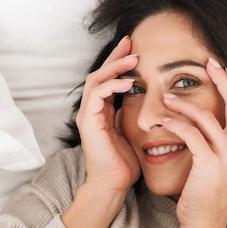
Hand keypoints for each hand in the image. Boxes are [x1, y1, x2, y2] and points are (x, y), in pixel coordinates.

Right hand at [76, 36, 140, 194]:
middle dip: (115, 56)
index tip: (135, 49)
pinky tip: (129, 82)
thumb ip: (129, 117)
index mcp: (102, 112)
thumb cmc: (123, 165)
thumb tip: (138, 103)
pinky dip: (113, 85)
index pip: (108, 79)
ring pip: (96, 80)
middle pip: (100, 73)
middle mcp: (92, 111)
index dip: (120, 63)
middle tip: (131, 41)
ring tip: (133, 58)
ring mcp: (88, 115)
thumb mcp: (130, 135)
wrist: (113, 185)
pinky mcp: (89, 122)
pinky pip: (98, 95)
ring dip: (115, 67)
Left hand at [162, 58, 226, 227]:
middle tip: (208, 63)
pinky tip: (164, 119)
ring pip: (208, 115)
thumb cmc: (212, 194)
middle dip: (223, 79)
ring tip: (167, 96)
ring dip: (185, 102)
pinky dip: (176, 122)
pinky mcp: (209, 162)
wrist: (205, 221)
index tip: (224, 69)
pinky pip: (191, 133)